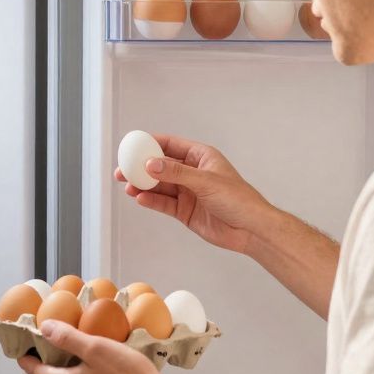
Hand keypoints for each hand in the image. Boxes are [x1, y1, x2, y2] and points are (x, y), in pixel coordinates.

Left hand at [18, 321, 170, 373]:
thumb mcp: (96, 349)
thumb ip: (68, 338)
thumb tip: (45, 328)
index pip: (36, 372)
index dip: (27, 359)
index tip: (22, 349)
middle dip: (54, 362)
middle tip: (59, 342)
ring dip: (74, 372)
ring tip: (85, 354)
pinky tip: (104, 372)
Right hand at [116, 134, 271, 253]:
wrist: (250, 229)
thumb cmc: (238, 199)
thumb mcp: (205, 181)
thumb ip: (176, 173)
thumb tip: (151, 164)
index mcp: (201, 157)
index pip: (171, 145)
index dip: (151, 144)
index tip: (132, 146)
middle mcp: (192, 173)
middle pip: (160, 166)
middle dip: (141, 168)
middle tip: (123, 170)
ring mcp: (188, 192)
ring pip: (160, 186)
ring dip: (143, 186)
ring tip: (129, 187)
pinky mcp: (185, 211)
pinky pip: (164, 203)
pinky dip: (152, 201)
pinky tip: (141, 199)